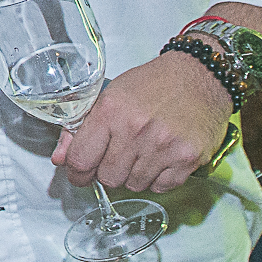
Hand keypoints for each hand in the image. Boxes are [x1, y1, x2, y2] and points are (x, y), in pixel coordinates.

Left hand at [52, 52, 229, 192]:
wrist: (200, 74)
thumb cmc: (154, 83)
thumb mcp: (110, 96)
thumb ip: (80, 129)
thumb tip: (60, 159)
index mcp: (110, 110)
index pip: (80, 160)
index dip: (77, 172)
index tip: (81, 173)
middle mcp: (136, 130)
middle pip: (107, 178)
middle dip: (108, 172)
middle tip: (118, 156)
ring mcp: (163, 146)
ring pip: (134, 186)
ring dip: (134, 175)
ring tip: (143, 152)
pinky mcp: (187, 159)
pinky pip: (161, 187)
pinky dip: (158, 178)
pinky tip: (161, 157)